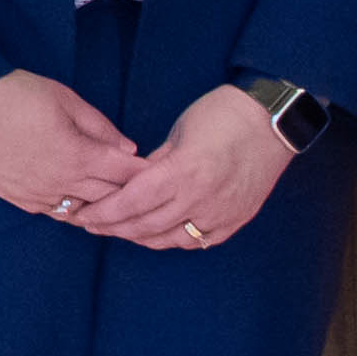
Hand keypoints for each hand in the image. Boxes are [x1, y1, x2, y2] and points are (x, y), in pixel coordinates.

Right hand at [0, 66, 136, 224]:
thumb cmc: (17, 93)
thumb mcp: (66, 100)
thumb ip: (100, 127)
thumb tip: (127, 148)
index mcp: (79, 157)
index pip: (125, 174)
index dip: (146, 175)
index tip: (165, 176)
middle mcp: (60, 183)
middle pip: (108, 198)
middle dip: (129, 194)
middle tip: (146, 194)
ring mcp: (35, 194)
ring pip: (79, 212)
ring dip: (98, 206)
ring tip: (114, 203)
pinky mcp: (14, 197)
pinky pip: (51, 211)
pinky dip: (68, 207)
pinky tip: (75, 201)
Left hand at [74, 83, 292, 252]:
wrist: (273, 121)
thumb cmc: (222, 115)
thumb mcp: (178, 133)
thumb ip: (154, 164)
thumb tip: (132, 184)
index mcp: (183, 172)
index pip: (131, 202)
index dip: (103, 212)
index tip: (83, 214)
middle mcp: (201, 199)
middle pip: (145, 226)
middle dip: (113, 227)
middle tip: (91, 224)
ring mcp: (220, 214)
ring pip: (170, 239)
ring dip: (139, 237)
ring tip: (119, 230)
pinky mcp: (235, 220)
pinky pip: (197, 240)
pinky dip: (172, 239)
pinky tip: (156, 234)